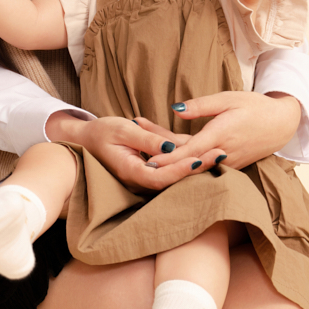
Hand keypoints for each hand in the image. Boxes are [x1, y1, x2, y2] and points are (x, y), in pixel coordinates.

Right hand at [44, 112, 206, 191]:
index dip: (181, 169)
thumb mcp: (122, 130)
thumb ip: (147, 138)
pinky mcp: (151, 169)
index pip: (161, 176)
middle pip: (174, 178)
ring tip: (221, 151)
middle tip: (222, 154)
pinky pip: (171, 166)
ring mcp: (146, 176)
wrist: (86, 139)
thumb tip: (171, 147)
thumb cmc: (101, 132)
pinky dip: (188, 157)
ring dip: (197, 162)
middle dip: (198, 167)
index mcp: (132, 172)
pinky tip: (207, 149)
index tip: (200, 159)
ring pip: (176, 173)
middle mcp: (141, 178)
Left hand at [139, 91, 302, 173]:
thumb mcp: (228, 98)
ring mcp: (225, 163)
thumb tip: (175, 109)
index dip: (168, 158)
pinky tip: (169, 165)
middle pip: (187, 162)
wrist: (281, 124)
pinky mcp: (228, 166)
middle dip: (163, 162)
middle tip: (139, 161)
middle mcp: (222, 153)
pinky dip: (185, 166)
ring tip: (148, 162)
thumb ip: (201, 105)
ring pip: (193, 167)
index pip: (189, 150)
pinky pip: (202, 167)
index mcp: (221, 134)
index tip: (148, 162)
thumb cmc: (254, 107)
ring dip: (172, 166)